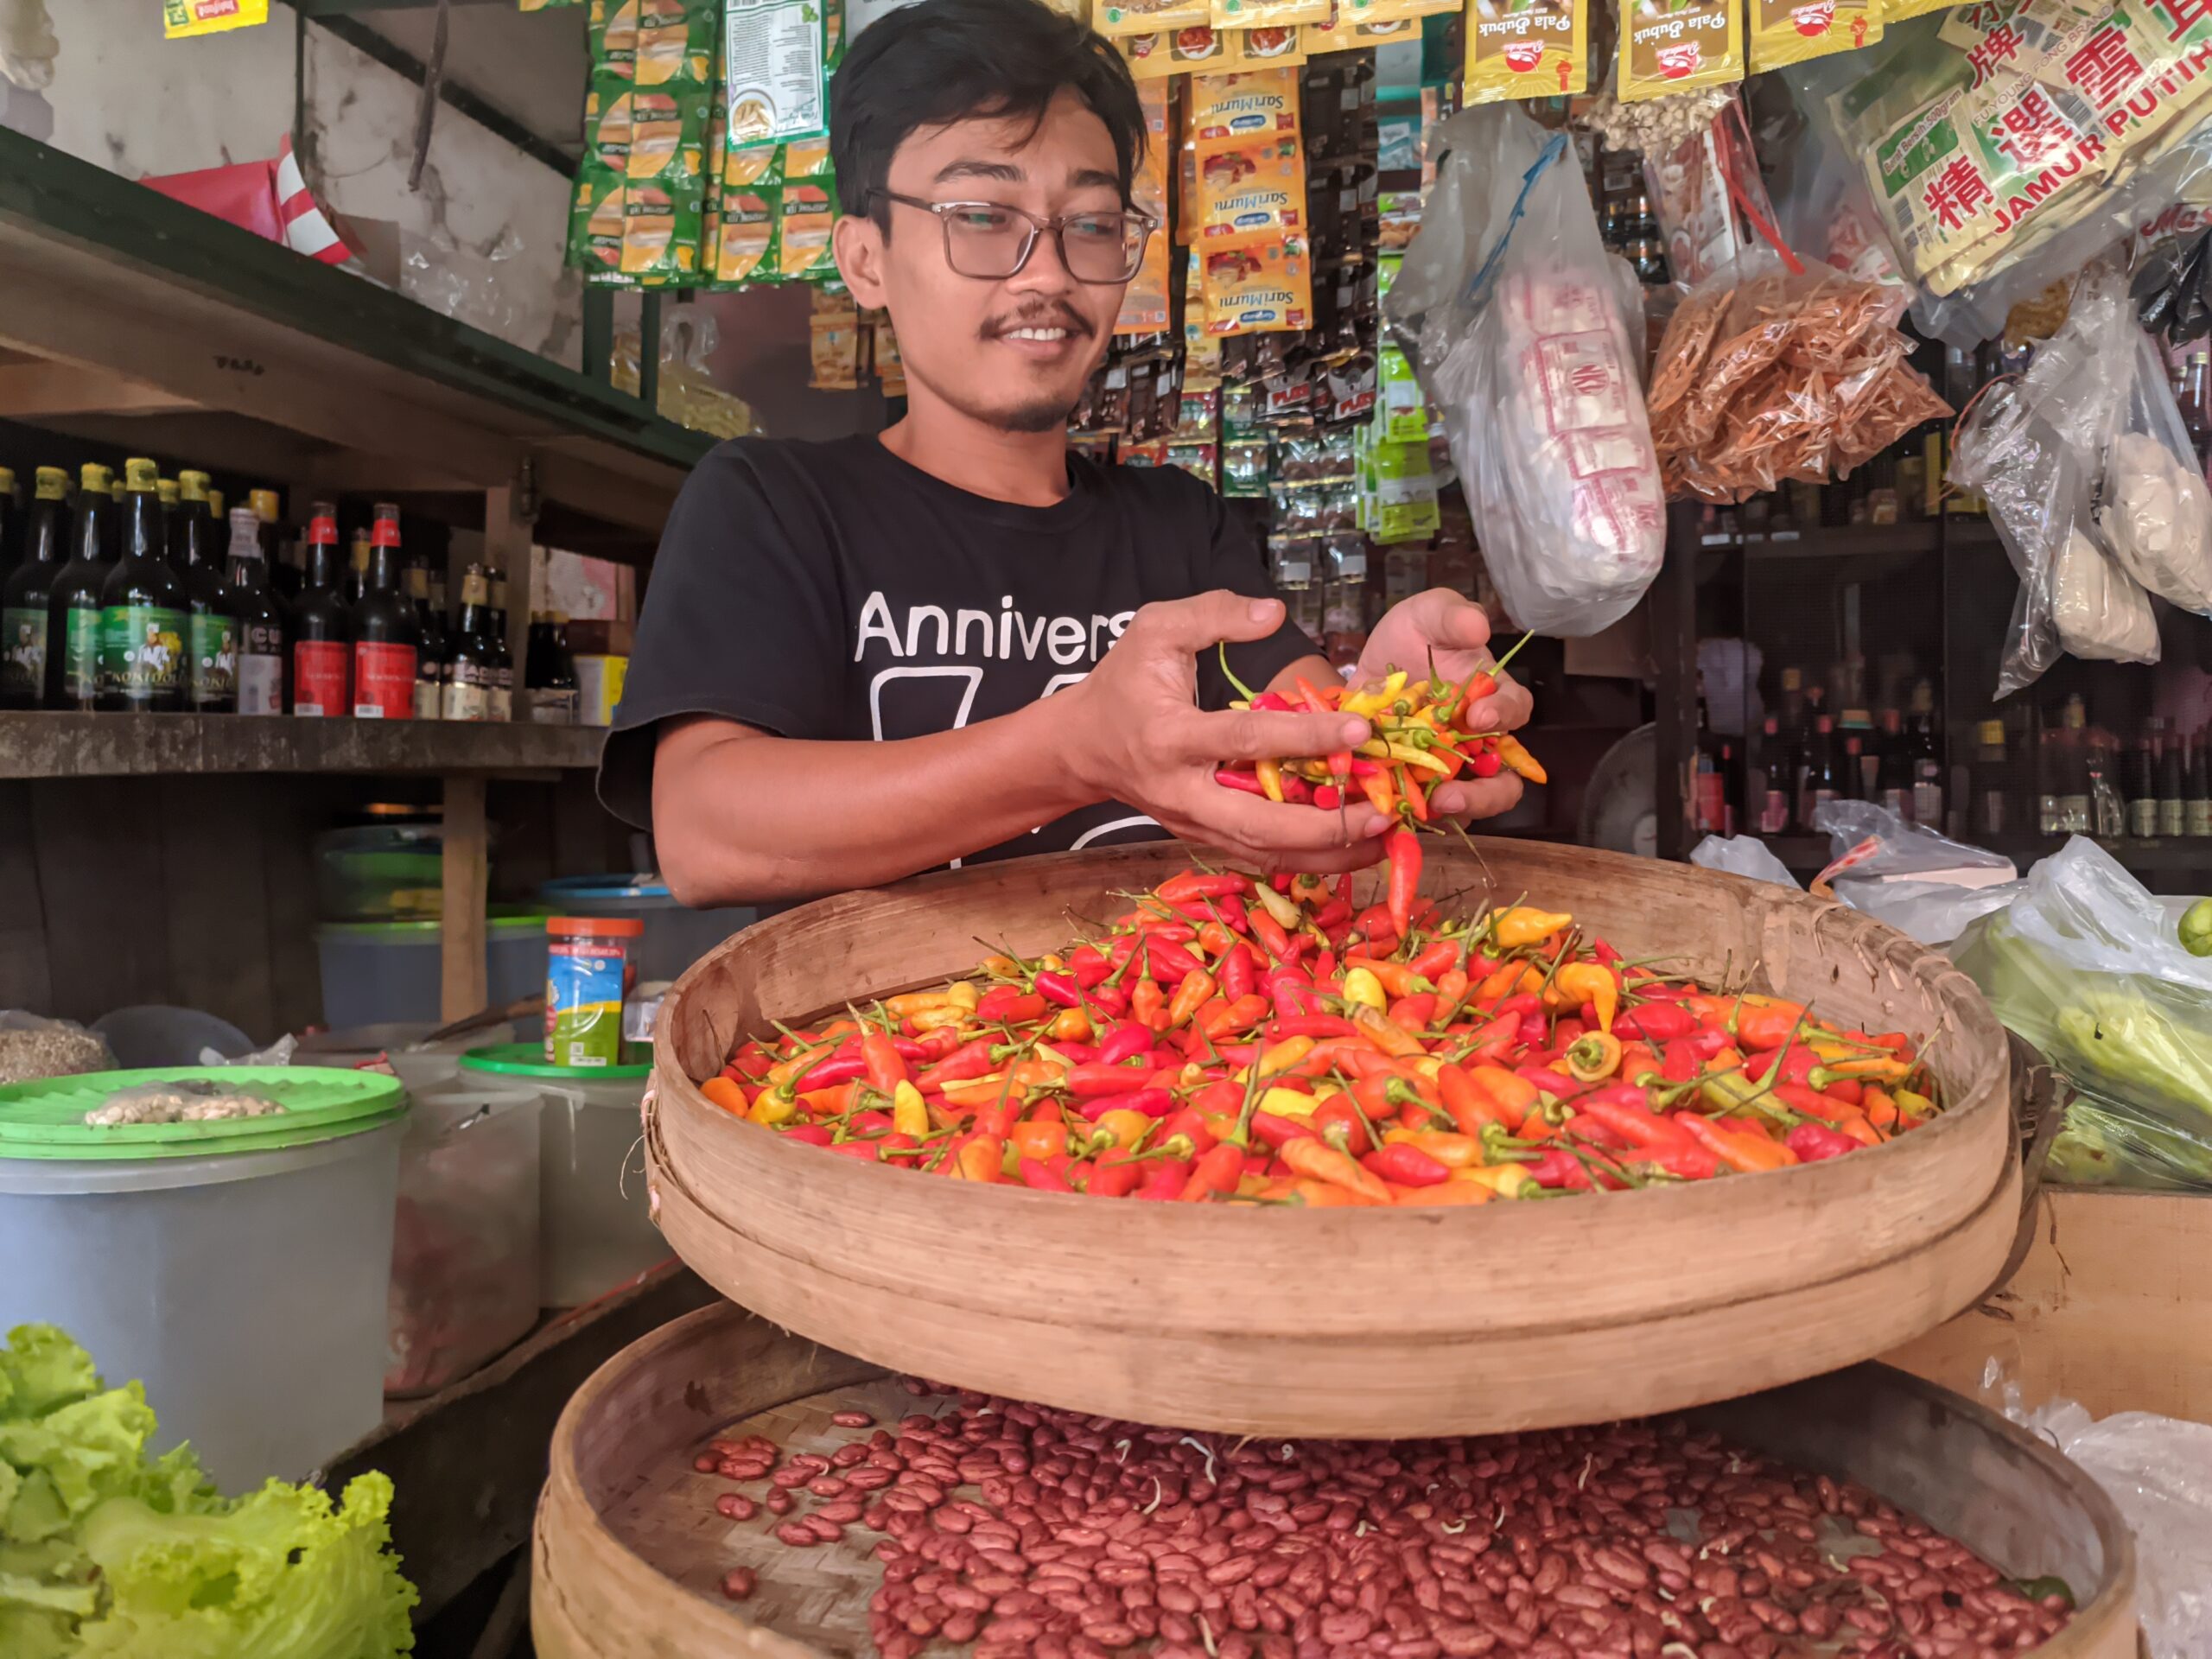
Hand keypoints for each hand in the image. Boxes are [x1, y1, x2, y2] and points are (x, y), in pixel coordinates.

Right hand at [1059, 591, 1389, 872]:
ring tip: (1384, 839)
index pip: (1246, 740)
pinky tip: (1352, 848)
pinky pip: (1259, 857)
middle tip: (1384, 813)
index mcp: (1171, 737)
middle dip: (1325, 824)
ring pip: (1264, 853)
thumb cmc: (1123, 683)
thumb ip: (1213, 614)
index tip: (1360, 729)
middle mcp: (1182, 791)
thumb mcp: (1155, 629)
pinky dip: (1307, 858)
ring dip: (1327, 852)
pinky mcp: (1202, 838)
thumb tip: (1275, 613)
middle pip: (1259, 824)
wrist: (1081, 747)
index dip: (1306, 735)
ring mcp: (1192, 823)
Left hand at [1357, 588, 1534, 821]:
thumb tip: (1478, 628)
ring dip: (1453, 811)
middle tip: (1455, 790)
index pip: (1515, 711)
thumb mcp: (1429, 614)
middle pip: (1502, 781)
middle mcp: (1477, 743)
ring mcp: (1446, 769)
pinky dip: (1408, 815)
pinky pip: (1418, 810)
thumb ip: (1453, 616)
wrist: (1366, 665)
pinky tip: (1390, 811)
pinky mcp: (1413, 786)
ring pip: (1467, 806)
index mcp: (1491, 698)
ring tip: (1430, 807)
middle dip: (1486, 793)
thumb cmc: (1411, 636)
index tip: (1478, 715)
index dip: (1503, 715)